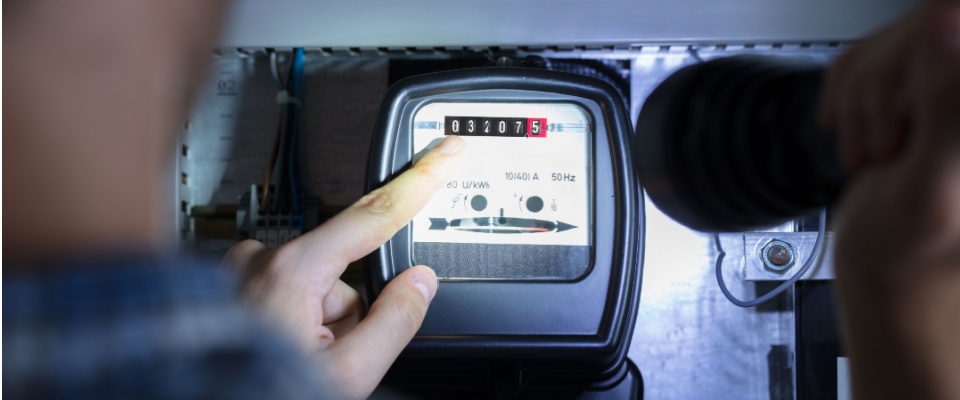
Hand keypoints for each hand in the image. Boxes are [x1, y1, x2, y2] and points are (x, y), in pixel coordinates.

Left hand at [223, 136, 464, 398]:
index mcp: (290, 272)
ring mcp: (240, 273)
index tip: (444, 153)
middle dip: (350, 313)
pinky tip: (278, 352)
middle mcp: (259, 260)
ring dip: (319, 322)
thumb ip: (394, 322)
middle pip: (345, 268)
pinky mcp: (228, 287)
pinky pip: (285, 291)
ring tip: (296, 363)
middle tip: (329, 358)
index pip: (373, 216)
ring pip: (316, 285)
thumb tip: (419, 283)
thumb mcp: (347, 375)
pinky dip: (292, 320)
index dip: (418, 182)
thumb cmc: (259, 398)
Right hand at [819, 3, 959, 398]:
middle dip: (881, 88)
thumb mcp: (926, 185)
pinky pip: (866, 57)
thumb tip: (949, 22)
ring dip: (859, 98)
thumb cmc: (909, 252)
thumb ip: (943, 105)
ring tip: (873, 149)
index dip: (921, 61)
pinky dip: (844, 94)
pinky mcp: (917, 95)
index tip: (909, 115)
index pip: (949, 29)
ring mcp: (945, 94)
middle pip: (924, 28)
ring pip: (890, 40)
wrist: (884, 273)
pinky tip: (854, 130)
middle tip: (885, 145)